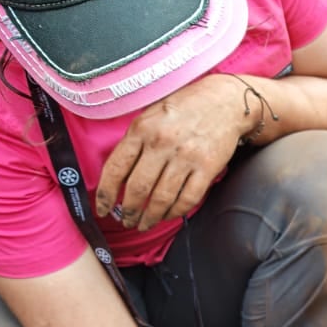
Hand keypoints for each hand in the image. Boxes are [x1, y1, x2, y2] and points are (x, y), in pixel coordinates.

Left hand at [96, 73, 251, 231]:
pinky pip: (187, 199)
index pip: (116, 168)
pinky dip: (175, 212)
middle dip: (128, 211)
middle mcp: (162, 143)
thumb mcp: (151, 115)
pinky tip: (167, 216)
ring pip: (161, 198)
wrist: (225, 101)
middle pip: (138, 188)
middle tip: (126, 221)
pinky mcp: (207, 168)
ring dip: (150, 218)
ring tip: (144, 225)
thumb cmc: (185, 107)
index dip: (105, 194)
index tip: (101, 209)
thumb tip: (118, 175)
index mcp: (142, 129)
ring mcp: (186, 157)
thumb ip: (135, 141)